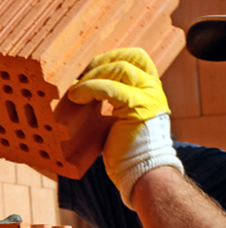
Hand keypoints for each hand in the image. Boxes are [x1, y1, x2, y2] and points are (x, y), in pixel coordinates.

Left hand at [68, 48, 183, 207]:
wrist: (141, 171)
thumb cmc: (125, 149)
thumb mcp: (118, 117)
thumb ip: (109, 100)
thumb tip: (79, 89)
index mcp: (150, 88)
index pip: (135, 57)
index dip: (110, 56)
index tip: (89, 68)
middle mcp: (153, 88)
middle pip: (128, 57)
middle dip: (99, 63)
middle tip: (79, 78)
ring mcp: (149, 96)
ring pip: (119, 69)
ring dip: (91, 76)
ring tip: (75, 91)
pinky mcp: (138, 107)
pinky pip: (109, 88)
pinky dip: (89, 89)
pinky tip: (76, 96)